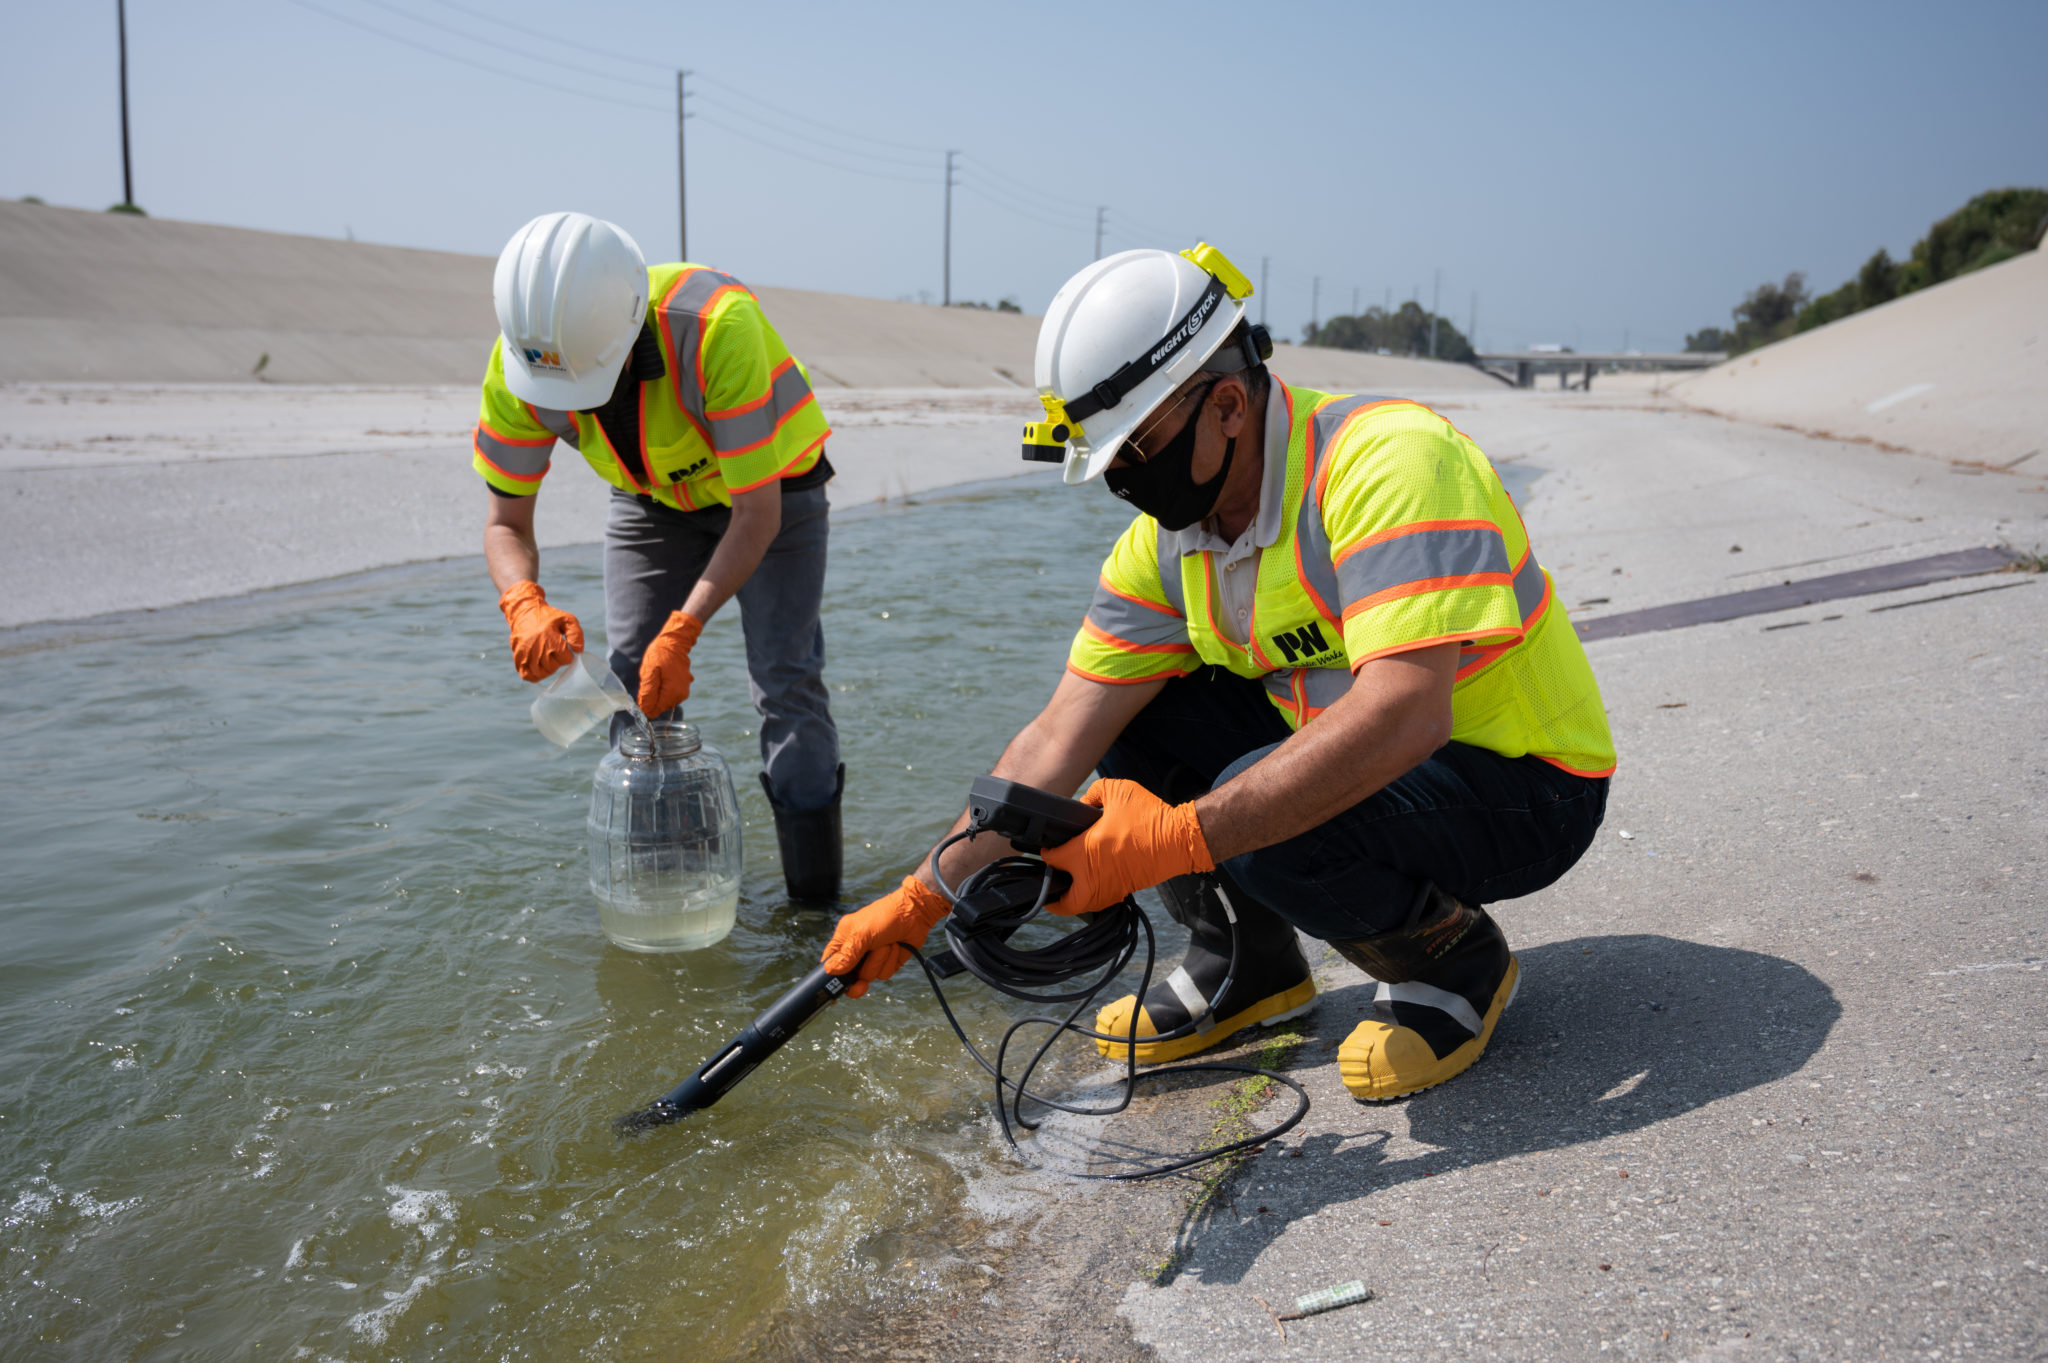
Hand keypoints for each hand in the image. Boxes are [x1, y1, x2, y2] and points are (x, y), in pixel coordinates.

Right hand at [499, 580, 583, 681]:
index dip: (568, 655)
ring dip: (547, 670)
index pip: (566, 659)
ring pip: (540, 673)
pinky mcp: (517, 657)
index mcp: (550, 638)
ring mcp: (525, 653)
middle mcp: (536, 647)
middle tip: (555, 652)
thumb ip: (576, 634)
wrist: (525, 611)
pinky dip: (534, 675)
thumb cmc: (549, 617)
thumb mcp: (567, 619)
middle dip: (557, 662)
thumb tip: (578, 651)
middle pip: (552, 667)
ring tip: (548, 659)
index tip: (564, 647)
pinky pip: (526, 675)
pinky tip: (539, 668)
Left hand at [637, 610, 704, 716]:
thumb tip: (645, 710)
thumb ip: (647, 693)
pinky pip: (670, 695)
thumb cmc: (661, 654)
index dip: (645, 704)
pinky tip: (663, 677)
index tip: (643, 691)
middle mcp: (680, 695)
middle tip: (650, 680)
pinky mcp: (684, 687)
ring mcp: (684, 691)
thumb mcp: (649, 672)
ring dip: (658, 693)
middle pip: (660, 707)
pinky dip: (664, 689)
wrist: (675, 642)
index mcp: (672, 693)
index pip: (654, 710)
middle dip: (652, 697)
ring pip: (665, 701)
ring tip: (657, 677)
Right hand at [821, 875, 952, 997]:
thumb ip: (846, 954)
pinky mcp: (887, 963)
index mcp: (843, 940)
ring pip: (869, 976)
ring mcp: (872, 958)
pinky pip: (885, 974)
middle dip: (858, 977)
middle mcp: (856, 951)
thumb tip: (831, 970)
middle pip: (849, 977)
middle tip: (861, 982)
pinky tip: (896, 946)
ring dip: (879, 962)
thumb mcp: (862, 934)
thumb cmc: (884, 916)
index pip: (830, 963)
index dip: (830, 978)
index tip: (835, 991)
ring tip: (886, 944)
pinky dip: (891, 961)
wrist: (915, 913)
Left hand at [1039, 778, 1214, 914]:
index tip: (1048, 849)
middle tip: (1049, 887)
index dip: (1047, 854)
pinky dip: (1092, 898)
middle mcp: (1093, 877)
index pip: (1053, 860)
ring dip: (1073, 900)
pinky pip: (1101, 902)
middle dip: (1053, 898)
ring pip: (1083, 906)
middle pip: (1064, 902)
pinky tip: (1092, 883)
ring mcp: (1109, 888)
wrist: (1179, 840)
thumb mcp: (1117, 790)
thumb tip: (1083, 805)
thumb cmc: (1148, 817)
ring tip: (1069, 887)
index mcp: (1084, 853)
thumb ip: (1093, 794)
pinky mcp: (1124, 891)